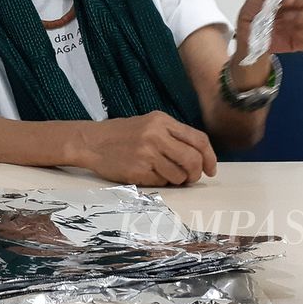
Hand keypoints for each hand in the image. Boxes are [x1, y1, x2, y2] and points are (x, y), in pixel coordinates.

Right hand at [78, 111, 217, 185]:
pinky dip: (160, 182)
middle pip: (192, 160)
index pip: (198, 140)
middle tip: (190, 178)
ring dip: (177, 180)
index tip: (211, 169)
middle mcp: (155, 135)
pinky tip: (148, 174)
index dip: (210, 157)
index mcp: (161, 121)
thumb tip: (200, 158)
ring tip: (164, 174)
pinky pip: (161, 182)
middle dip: (196, 173)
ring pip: (179, 175)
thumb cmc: (122, 134)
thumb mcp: (149, 124)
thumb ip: (173, 136)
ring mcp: (146, 153)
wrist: (91, 142)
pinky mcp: (137, 170)